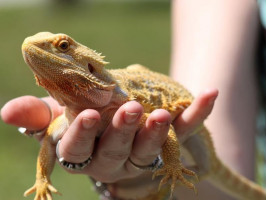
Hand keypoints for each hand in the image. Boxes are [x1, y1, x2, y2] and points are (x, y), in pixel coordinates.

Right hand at [1, 89, 217, 195]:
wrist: (117, 124)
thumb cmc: (85, 120)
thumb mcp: (59, 116)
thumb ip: (37, 114)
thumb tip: (7, 111)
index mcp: (85, 152)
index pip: (78, 150)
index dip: (82, 135)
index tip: (87, 115)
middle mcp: (114, 158)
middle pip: (118, 150)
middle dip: (123, 132)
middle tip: (130, 109)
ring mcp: (143, 152)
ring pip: (149, 149)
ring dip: (156, 132)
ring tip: (161, 113)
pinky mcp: (168, 140)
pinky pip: (184, 129)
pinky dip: (197, 112)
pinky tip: (208, 94)